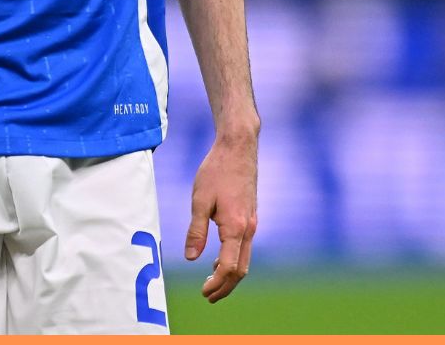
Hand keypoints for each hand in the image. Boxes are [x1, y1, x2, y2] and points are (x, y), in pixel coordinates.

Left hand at [184, 126, 257, 302]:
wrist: (238, 148)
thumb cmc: (216, 170)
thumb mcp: (199, 200)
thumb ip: (196, 231)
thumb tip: (191, 258)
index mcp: (236, 227)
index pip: (229, 267)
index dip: (216, 284)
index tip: (203, 292)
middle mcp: (249, 229)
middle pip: (240, 269)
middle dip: (225, 286)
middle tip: (208, 296)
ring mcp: (252, 223)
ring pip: (244, 259)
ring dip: (229, 275)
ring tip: (212, 283)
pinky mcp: (250, 216)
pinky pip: (244, 247)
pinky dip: (233, 259)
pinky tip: (218, 260)